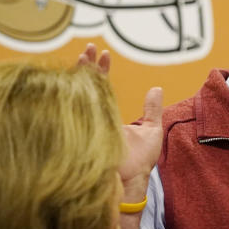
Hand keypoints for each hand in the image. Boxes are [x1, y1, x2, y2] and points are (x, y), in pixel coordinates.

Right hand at [78, 43, 162, 189]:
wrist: (131, 181)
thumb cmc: (141, 160)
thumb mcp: (152, 130)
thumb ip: (152, 109)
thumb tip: (157, 88)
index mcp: (109, 113)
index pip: (102, 85)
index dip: (101, 68)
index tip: (103, 53)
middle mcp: (95, 115)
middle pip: (87, 85)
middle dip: (87, 65)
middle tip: (88, 48)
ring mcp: (87, 122)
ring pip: (78, 93)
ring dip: (79, 73)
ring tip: (83, 55)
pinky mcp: (82, 132)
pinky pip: (73, 110)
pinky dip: (71, 94)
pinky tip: (72, 78)